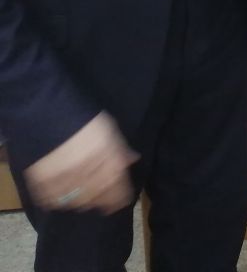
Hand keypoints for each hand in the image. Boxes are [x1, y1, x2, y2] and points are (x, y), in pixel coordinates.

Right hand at [23, 112, 137, 214]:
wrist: (48, 111)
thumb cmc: (84, 118)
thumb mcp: (109, 130)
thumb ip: (121, 149)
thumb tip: (134, 159)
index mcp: (107, 159)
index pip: (117, 185)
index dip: (120, 196)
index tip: (122, 203)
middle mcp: (89, 171)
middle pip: (97, 195)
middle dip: (101, 199)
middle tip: (102, 202)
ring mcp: (65, 177)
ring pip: (77, 200)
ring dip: (82, 201)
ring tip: (84, 200)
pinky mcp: (43, 181)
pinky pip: (53, 198)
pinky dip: (59, 200)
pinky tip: (63, 196)